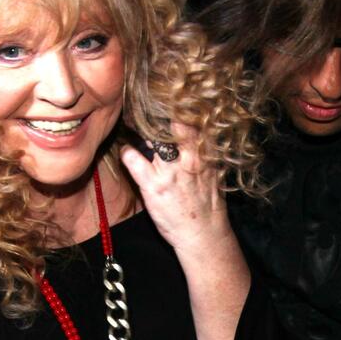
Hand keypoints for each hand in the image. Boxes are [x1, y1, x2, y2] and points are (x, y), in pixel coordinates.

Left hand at [118, 122, 233, 259]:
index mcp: (205, 153)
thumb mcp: (213, 170)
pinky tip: (128, 153)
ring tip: (133, 128)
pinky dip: (127, 151)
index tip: (163, 106)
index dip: (173, 110)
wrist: (203, 233)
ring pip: (149, 136)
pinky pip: (133, 157)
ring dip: (138, 130)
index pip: (187, 120)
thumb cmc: (209, 202)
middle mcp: (188, 158)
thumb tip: (190, 130)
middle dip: (154, 115)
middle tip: (143, 111)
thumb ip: (202, 150)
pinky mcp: (153, 185)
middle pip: (168, 123)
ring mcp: (169, 171)